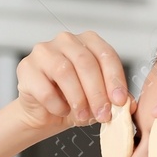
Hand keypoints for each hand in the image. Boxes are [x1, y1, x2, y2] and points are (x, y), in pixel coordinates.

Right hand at [13, 31, 130, 135]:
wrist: (44, 114)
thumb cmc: (73, 101)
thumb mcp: (99, 100)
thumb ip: (115, 99)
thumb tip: (130, 106)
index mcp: (88, 41)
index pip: (106, 55)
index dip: (115, 80)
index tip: (120, 102)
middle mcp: (66, 40)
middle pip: (86, 63)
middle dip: (97, 92)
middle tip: (103, 115)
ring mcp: (44, 51)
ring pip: (65, 72)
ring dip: (78, 99)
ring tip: (83, 117)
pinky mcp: (26, 67)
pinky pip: (44, 88)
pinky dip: (56, 105)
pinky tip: (61, 111)